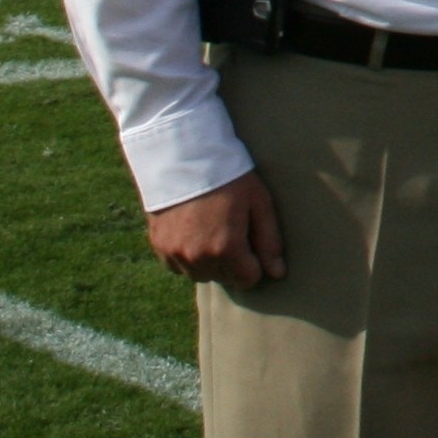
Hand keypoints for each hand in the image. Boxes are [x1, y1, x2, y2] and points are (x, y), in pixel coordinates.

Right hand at [147, 171, 285, 286]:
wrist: (185, 158)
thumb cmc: (230, 178)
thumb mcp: (259, 203)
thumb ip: (269, 241)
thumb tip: (278, 274)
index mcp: (226, 248)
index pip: (247, 280)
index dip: (254, 263)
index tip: (252, 242)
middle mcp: (198, 258)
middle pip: (224, 278)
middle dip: (233, 262)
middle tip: (233, 230)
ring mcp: (175, 254)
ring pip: (200, 275)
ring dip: (210, 262)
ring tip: (213, 230)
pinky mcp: (159, 247)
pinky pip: (178, 266)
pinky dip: (188, 256)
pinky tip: (194, 232)